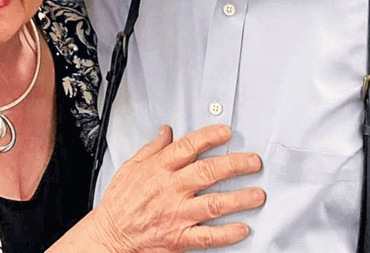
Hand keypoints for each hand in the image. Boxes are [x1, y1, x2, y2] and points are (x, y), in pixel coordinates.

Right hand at [89, 125, 264, 251]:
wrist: (111, 233)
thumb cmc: (120, 201)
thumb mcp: (131, 166)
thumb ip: (152, 148)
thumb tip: (166, 132)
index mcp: (159, 169)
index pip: (188, 147)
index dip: (209, 137)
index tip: (226, 132)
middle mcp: (171, 189)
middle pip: (208, 172)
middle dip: (234, 165)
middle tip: (253, 162)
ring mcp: (177, 214)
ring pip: (214, 203)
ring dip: (239, 199)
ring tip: (258, 194)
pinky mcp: (179, 237)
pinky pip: (207, 236)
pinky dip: (227, 234)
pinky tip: (243, 229)